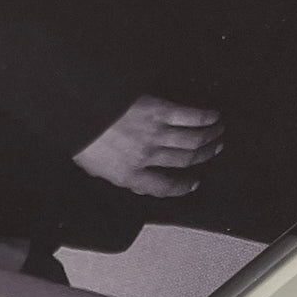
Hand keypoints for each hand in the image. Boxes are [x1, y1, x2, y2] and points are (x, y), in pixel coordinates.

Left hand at [73, 96, 223, 197]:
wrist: (78, 109)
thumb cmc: (83, 137)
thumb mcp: (96, 168)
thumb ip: (119, 175)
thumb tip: (134, 179)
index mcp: (130, 175)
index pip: (163, 187)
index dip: (181, 187)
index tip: (193, 184)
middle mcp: (147, 157)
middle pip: (184, 160)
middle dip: (203, 156)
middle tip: (214, 151)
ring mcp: (155, 134)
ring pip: (191, 140)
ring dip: (209, 137)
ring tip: (218, 134)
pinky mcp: (159, 111)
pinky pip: (188, 117)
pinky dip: (205, 118)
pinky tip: (213, 116)